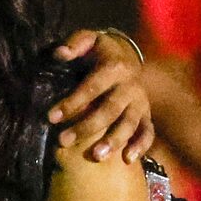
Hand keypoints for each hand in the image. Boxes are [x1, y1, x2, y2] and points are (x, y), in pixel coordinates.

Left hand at [48, 31, 155, 163]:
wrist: (126, 57)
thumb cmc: (99, 53)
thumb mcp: (88, 40)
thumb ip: (75, 44)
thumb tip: (59, 53)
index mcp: (115, 67)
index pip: (93, 86)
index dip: (73, 101)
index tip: (51, 117)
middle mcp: (130, 86)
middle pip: (110, 109)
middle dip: (87, 126)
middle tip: (63, 141)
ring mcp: (140, 102)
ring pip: (130, 123)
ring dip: (114, 140)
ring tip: (96, 156)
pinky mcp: (146, 114)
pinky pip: (148, 131)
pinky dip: (141, 145)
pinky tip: (128, 159)